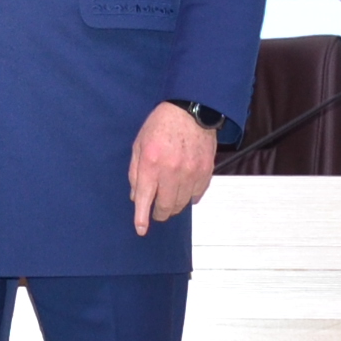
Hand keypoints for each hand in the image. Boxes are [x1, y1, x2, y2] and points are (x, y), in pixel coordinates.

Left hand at [128, 102, 218, 235]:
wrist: (191, 110)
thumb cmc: (161, 124)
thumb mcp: (139, 144)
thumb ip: (135, 171)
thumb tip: (135, 196)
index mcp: (151, 163)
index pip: (144, 198)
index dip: (141, 218)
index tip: (141, 230)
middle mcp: (171, 171)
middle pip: (165, 207)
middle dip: (159, 214)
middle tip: (157, 211)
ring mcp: (190, 173)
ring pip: (181, 204)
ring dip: (173, 206)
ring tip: (170, 197)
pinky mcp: (205, 172)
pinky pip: (196, 195)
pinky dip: (189, 197)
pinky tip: (184, 189)